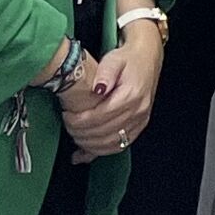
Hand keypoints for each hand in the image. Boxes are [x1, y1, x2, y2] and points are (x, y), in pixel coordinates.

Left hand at [64, 29, 162, 159]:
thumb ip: (105, 72)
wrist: (147, 59)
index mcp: (132, 94)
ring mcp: (141, 120)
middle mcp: (139, 110)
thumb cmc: (128, 59)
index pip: (101, 116)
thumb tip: (98, 89)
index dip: (80, 121)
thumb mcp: (114, 59)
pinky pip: (119, 146)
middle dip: (81, 133)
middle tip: (67, 125)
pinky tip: (83, 155)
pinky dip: (99, 152)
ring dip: (88, 144)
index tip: (66, 115)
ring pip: (111, 143)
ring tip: (74, 135)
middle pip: (105, 132)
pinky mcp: (139, 126)